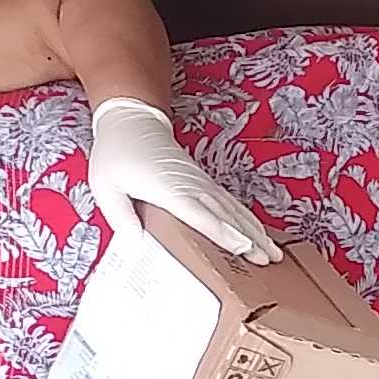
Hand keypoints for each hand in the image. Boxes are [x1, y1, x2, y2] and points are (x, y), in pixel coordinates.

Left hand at [87, 97, 284, 263]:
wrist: (133, 119)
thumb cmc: (117, 153)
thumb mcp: (105, 185)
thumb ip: (120, 215)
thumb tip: (135, 243)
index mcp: (168, 189)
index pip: (199, 214)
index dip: (222, 232)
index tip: (243, 247)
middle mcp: (190, 185)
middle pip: (226, 215)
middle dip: (249, 238)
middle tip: (269, 259)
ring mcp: (200, 182)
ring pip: (233, 210)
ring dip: (255, 231)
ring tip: (273, 253)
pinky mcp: (202, 181)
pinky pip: (229, 202)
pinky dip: (246, 219)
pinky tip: (257, 232)